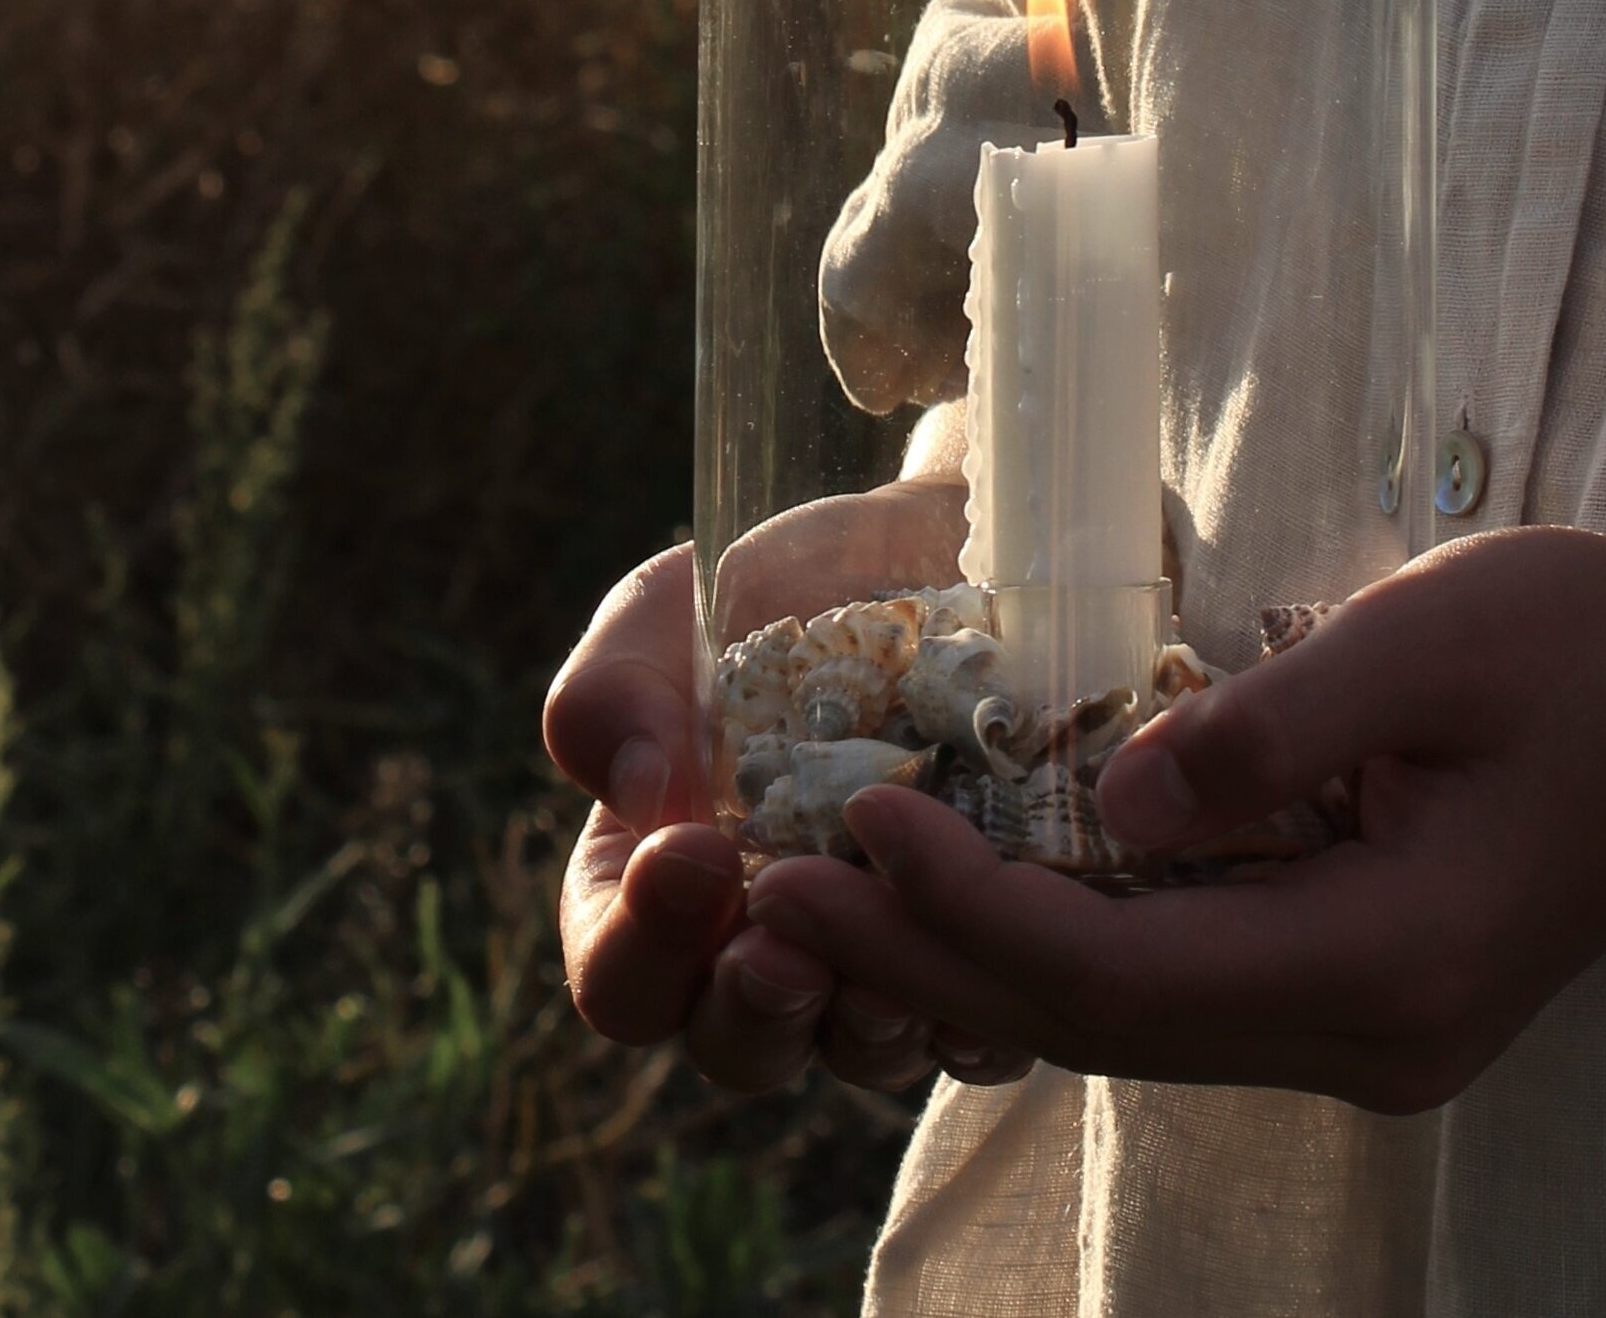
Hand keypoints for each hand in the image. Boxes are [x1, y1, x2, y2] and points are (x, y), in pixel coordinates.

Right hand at [545, 513, 1027, 1095]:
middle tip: (785, 953)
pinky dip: (982, 1014)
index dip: (641, 943)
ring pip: (860, 1052)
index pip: (620, 975)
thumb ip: (614, 693)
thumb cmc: (778, 586)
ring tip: (891, 966)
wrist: (933, 553)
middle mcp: (761, 945)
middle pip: (735, 1043)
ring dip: (868, 1024)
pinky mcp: (983, 952)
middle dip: (754, 1010)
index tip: (692, 855)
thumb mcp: (670, 612)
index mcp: (659, 886)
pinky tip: (990, 954)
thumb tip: (637, 788)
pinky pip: (984, 1029)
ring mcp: (877, 961)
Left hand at [745, 525, 1605, 1110]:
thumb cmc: (1590, 643)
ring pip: (1127, 1023)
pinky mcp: (1360, 987)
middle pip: (1098, 1025)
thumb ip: (1268, 727)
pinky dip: (1058, 944)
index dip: (969, 908)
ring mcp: (1369, 1028)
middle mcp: (1370, 1035)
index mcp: (1387, 962)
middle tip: (768, 897)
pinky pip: (1178, 988)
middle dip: (928, 958)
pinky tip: (967, 887)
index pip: (1119, 971)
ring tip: (823, 898)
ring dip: (973, 960)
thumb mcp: (1429, 639)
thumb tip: (1111, 802)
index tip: (856, 822)